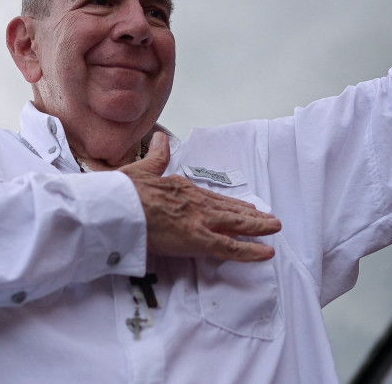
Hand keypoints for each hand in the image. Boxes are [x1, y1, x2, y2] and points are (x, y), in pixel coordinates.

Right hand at [121, 132, 281, 261]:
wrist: (118, 207)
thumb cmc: (125, 193)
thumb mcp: (143, 169)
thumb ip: (157, 156)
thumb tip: (161, 139)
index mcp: (183, 187)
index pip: (212, 198)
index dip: (230, 204)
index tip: (244, 207)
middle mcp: (197, 202)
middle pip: (230, 210)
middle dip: (251, 215)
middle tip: (268, 219)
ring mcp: (200, 220)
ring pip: (237, 225)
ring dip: (257, 227)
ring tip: (273, 229)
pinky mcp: (199, 239)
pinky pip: (231, 247)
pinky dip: (251, 250)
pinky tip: (266, 252)